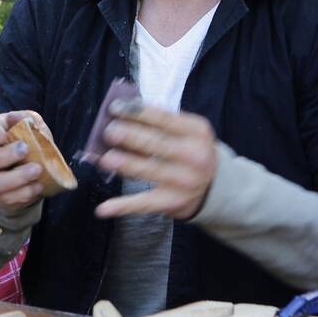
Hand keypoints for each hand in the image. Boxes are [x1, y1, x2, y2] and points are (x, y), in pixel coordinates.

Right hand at [0, 110, 49, 212]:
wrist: (27, 171)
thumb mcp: (32, 125)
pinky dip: (25, 193)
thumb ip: (30, 120)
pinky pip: (8, 199)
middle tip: (25, 149)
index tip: (3, 135)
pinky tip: (39, 185)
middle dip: (2, 156)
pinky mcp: (1, 196)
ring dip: (17, 178)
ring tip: (37, 170)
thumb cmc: (29, 142)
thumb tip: (28, 120)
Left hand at [93, 101, 217, 219]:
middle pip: (156, 144)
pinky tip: (103, 208)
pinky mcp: (172, 202)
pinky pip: (143, 203)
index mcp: (197, 132)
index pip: (164, 118)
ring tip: (105, 158)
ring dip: (125, 164)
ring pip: (148, 170)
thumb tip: (123, 115)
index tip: (116, 107)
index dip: (138, 112)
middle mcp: (194, 156)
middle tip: (109, 131)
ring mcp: (183, 181)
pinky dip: (122, 206)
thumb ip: (163, 122)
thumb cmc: (192, 150)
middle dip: (130, 136)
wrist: (214, 186)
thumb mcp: (188, 131)